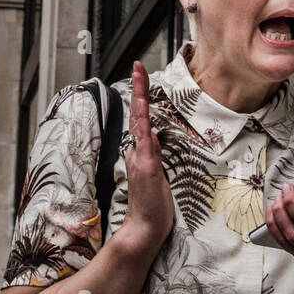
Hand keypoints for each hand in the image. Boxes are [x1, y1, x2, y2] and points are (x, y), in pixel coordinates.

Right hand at [119, 61, 175, 255]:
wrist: (144, 228)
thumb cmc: (151, 205)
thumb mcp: (156, 174)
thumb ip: (152, 154)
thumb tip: (153, 136)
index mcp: (141, 152)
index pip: (141, 118)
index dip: (141, 96)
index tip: (140, 74)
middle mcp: (137, 152)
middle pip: (138, 114)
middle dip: (138, 88)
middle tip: (138, 65)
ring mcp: (140, 159)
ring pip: (140, 123)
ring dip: (140, 99)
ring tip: (139, 77)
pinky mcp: (146, 169)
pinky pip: (145, 143)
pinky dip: (143, 126)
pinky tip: (143, 111)